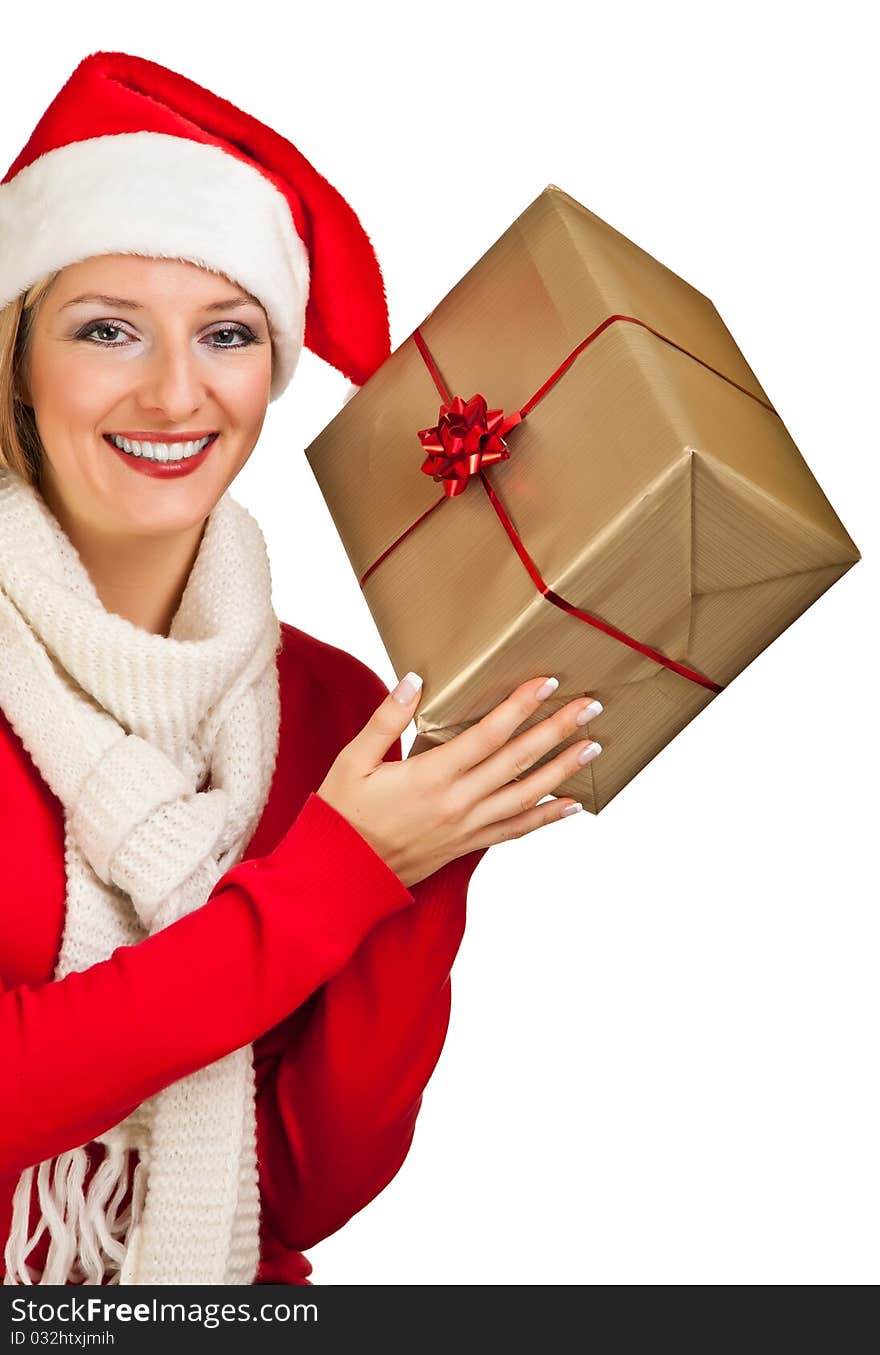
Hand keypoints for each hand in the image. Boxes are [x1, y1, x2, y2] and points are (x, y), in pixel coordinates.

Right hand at [315, 673, 602, 888]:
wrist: (341, 877)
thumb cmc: (343, 815)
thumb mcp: (353, 761)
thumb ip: (387, 719)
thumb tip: (415, 681)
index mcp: (430, 775)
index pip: (488, 734)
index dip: (519, 707)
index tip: (547, 683)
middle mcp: (457, 802)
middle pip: (518, 760)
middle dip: (557, 730)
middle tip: (590, 707)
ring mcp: (467, 827)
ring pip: (526, 795)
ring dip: (563, 769)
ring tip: (593, 746)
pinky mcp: (468, 845)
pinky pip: (516, 829)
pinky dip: (547, 817)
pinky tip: (571, 804)